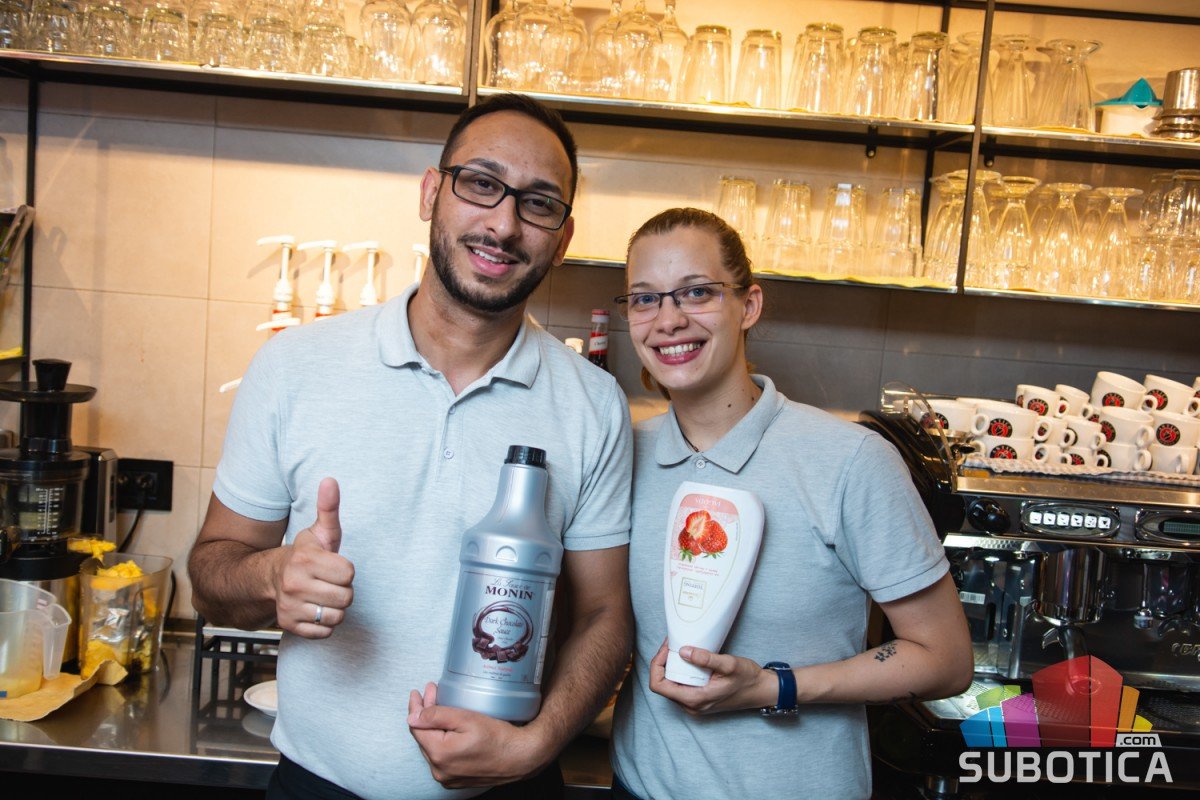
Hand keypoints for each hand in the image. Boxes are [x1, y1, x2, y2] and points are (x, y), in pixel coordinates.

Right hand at [273, 477, 353, 638]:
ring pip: (337, 616)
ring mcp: (289, 607)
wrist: (270, 578)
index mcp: (304, 560)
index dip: (345, 570)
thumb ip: (328, 508)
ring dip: (334, 608)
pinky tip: (314, 609)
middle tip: (328, 582)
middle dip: (342, 590)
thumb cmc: (304, 555)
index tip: (332, 566)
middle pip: (346, 597)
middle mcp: (293, 584)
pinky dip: (324, 624)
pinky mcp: (289, 626)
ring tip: (322, 595)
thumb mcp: (318, 532)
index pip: (349, 573)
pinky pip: (325, 633)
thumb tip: (330, 480)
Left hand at [407, 682, 544, 788]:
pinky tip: (448, 729)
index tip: (418, 692)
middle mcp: (439, 771)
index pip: (417, 727)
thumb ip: (437, 716)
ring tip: (439, 708)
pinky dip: (441, 742)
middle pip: (424, 737)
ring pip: (432, 748)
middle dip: (425, 714)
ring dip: (433, 728)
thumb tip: (412, 717)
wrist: (521, 757)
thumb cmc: (498, 737)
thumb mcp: (467, 719)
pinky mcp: (456, 780)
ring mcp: (447, 778)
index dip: (416, 707)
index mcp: (439, 754)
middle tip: (432, 693)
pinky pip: (442, 758)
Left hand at [648, 640, 772, 714]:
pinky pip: (680, 685)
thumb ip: (705, 659)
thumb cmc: (748, 679)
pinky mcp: (699, 699)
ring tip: (678, 648)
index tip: (667, 648)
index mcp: (694, 700)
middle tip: (672, 644)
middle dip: (663, 662)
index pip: (658, 685)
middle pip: (662, 684)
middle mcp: (691, 705)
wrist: (761, 690)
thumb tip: (683, 651)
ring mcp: (694, 704)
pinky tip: (686, 658)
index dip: (657, 664)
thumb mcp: (729, 665)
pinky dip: (679, 671)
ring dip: (670, 666)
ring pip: (670, 684)